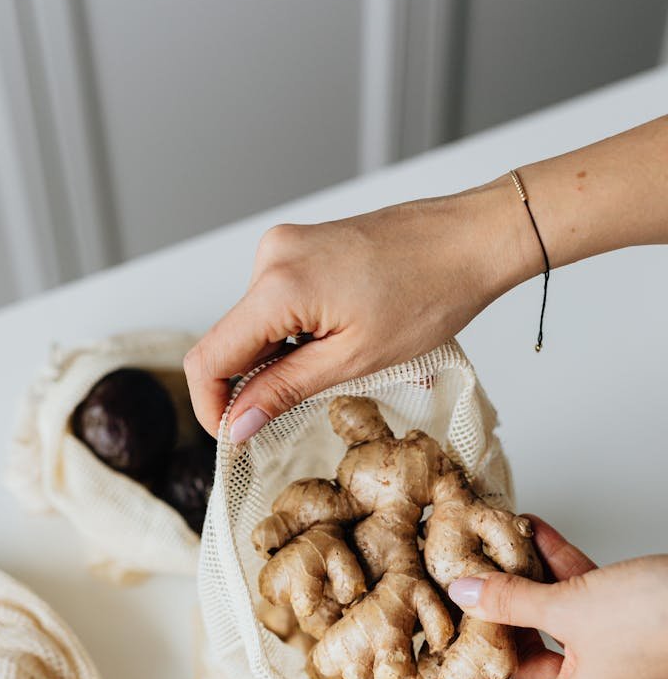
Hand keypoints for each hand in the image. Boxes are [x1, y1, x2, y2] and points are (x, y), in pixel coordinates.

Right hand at [184, 181, 534, 438]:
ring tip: (337, 363)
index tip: (234, 438)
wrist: (470, 241)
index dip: (212, 407)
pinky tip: (336, 339)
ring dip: (278, 359)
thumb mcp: (353, 360)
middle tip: (296, 411)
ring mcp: (284, 247)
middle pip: (229, 341)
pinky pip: (275, 304)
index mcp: (277, 285)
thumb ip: (284, 391)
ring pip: (254, 326)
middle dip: (252, 385)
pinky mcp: (301, 247)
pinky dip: (292, 334)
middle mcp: (270, 257)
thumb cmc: (429, 294)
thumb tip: (236, 425)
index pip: (209, 357)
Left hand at [448, 518, 667, 678]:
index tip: (452, 662)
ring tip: (503, 549)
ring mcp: (618, 668)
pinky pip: (588, 608)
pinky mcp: (636, 636)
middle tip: (473, 586)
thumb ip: (513, 600)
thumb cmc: (667, 625)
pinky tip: (541, 536)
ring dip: (532, 588)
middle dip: (501, 620)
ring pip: (559, 630)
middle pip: (528, 667)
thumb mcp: (575, 607)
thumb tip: (468, 593)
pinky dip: (564, 576)